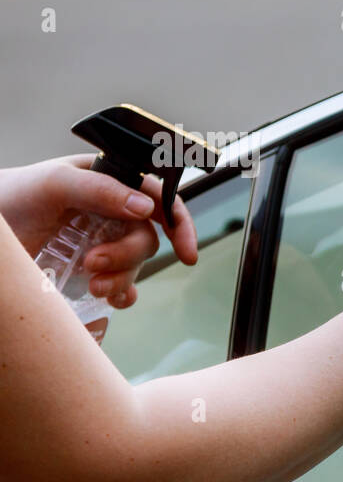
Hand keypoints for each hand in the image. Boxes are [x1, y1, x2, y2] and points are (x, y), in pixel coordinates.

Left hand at [0, 154, 198, 307]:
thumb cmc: (11, 196)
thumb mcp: (53, 184)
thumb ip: (99, 189)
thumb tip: (145, 208)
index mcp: (111, 183)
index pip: (160, 200)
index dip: (180, 224)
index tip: (185, 251)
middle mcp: (113, 213)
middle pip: (146, 238)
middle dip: (127, 256)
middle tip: (93, 263)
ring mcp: (103, 242)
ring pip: (136, 265)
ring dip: (122, 279)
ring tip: (93, 285)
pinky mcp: (91, 270)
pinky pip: (122, 286)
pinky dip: (123, 295)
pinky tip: (111, 298)